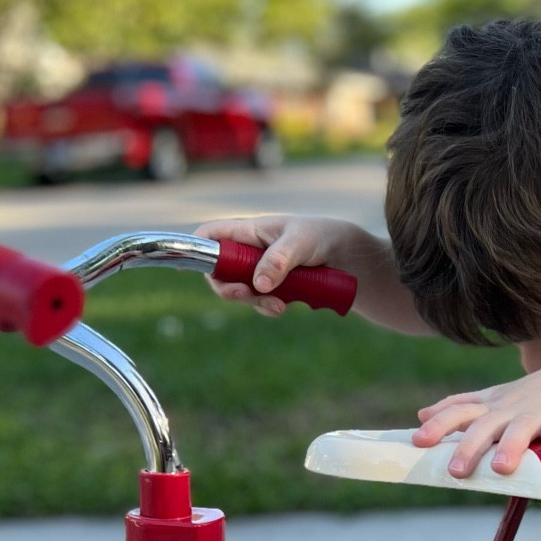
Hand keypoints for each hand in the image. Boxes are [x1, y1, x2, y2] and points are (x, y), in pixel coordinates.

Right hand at [198, 214, 335, 317]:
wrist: (350, 258)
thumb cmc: (322, 237)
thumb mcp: (301, 243)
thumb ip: (279, 260)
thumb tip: (258, 284)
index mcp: (249, 232)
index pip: (211, 236)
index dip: (196, 249)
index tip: (190, 269)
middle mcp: (249, 252)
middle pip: (220, 272)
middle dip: (229, 288)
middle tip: (245, 295)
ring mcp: (260, 272)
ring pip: (241, 291)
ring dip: (254, 302)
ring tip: (279, 305)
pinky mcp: (274, 289)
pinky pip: (261, 302)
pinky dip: (269, 308)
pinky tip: (285, 307)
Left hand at [413, 362, 540, 476]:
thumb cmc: (535, 394)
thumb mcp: (494, 398)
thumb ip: (460, 408)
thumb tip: (422, 416)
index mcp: (492, 406)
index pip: (459, 412)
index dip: (439, 426)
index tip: (417, 441)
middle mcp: (511, 408)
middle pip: (486, 426)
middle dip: (469, 447)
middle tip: (456, 471)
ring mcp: (540, 411)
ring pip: (522, 428)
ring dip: (511, 446)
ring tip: (501, 467)